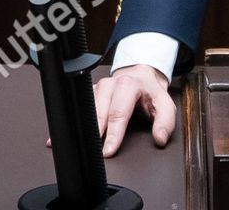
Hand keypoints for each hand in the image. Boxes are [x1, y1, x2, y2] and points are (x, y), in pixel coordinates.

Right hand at [47, 65, 174, 156]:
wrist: (140, 76)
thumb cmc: (150, 93)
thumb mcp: (165, 104)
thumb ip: (166, 122)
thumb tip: (160, 138)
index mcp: (129, 85)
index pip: (118, 112)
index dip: (112, 134)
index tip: (108, 150)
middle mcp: (111, 85)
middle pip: (98, 112)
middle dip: (94, 134)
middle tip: (92, 153)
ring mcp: (98, 88)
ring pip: (86, 110)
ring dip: (81, 129)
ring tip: (76, 145)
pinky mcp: (90, 93)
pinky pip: (79, 109)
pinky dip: (73, 123)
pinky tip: (63, 136)